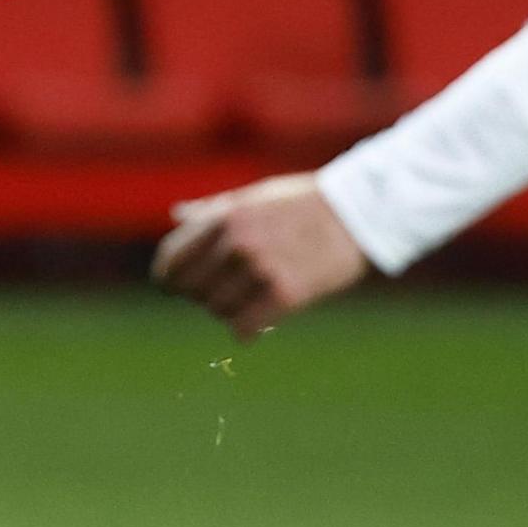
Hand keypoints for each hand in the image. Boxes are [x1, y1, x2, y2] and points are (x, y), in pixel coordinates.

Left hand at [153, 174, 369, 338]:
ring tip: (248, 300)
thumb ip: (214, 210)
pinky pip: (244, 328)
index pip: (172, 259)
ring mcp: (260, 269)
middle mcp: (237, 243)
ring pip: (217, 310)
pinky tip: (256, 325)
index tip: (175, 288)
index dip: (169, 278)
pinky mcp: (285, 294)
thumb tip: (177, 214)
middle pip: (192, 290)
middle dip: (200, 295)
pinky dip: (246, 330)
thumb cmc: (303, 203)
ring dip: (228, 310)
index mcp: (225, 216)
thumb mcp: (254, 196)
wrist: (358, 214)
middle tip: (219, 294)